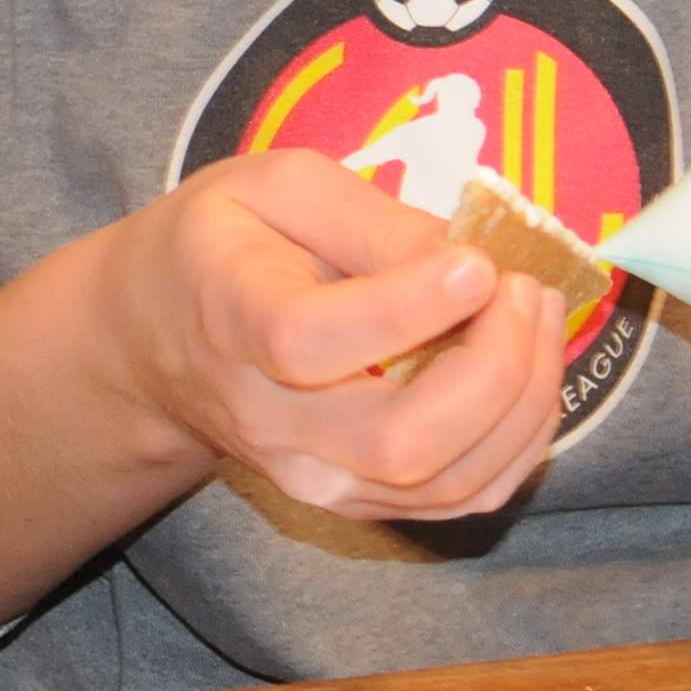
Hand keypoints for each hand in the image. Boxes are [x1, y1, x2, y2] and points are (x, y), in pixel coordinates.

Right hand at [74, 147, 572, 522]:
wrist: (153, 341)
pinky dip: (520, 440)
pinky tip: (528, 371)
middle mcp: (269, 423)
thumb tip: (465, 262)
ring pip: (446, 483)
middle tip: (525, 290)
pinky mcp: (355, 502)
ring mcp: (313, 477)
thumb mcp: (273, 188)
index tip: (478, 263)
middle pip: (399, 442)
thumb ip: (368, 218)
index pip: (311, 343)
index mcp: (231, 323)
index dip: (409, 308)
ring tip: (538, 317)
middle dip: (496, 370)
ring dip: (524, 404)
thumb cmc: (220, 246)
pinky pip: (463, 498)